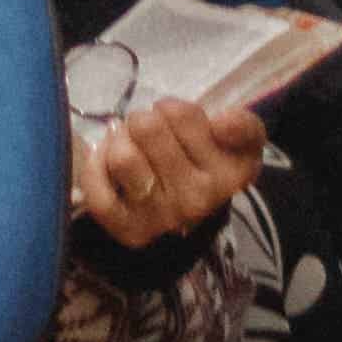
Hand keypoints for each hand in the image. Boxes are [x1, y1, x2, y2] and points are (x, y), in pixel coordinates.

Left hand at [73, 97, 265, 246]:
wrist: (191, 217)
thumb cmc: (208, 165)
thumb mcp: (241, 143)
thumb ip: (244, 126)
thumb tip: (222, 122)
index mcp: (228, 176)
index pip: (181, 115)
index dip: (172, 109)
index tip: (178, 124)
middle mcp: (198, 200)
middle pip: (146, 127)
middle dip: (143, 121)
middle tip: (149, 134)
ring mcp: (162, 218)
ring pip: (123, 157)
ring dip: (120, 142)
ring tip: (131, 146)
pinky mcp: (129, 231)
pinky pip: (98, 193)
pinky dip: (97, 169)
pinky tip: (108, 162)